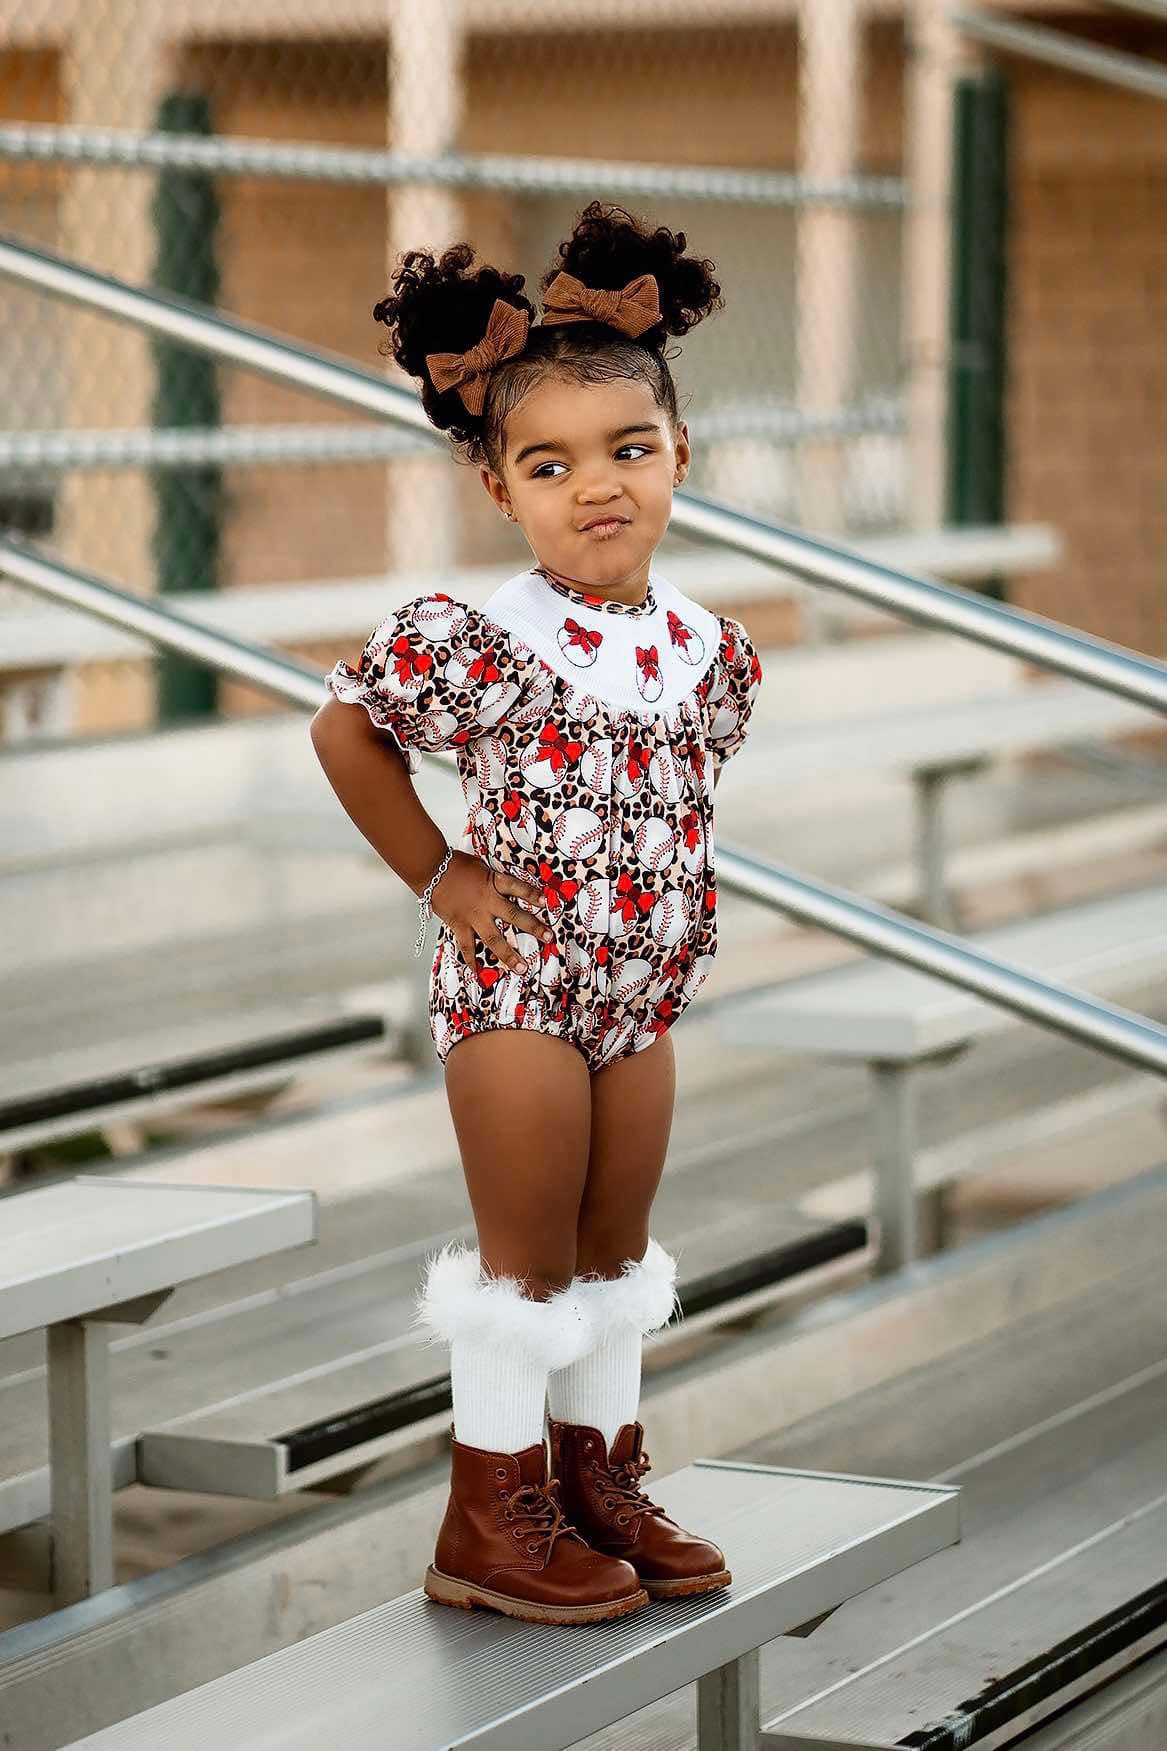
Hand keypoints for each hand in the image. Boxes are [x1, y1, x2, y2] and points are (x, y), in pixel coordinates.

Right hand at [428, 850, 553, 974]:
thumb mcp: (481, 866)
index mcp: (493, 882)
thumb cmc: (456, 864)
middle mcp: (487, 901)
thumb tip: (507, 886)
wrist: (431, 869)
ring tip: (521, 967)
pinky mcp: (459, 925)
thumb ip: (494, 879)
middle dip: (533, 927)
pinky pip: (467, 946)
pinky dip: (471, 960)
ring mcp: (473, 916)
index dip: (533, 894)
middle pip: (514, 916)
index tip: (547, 902)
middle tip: (548, 937)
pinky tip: (477, 972)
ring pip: (494, 938)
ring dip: (508, 954)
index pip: (518, 888)